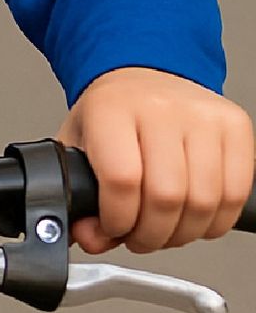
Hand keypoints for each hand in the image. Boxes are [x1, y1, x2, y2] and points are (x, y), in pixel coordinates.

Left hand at [57, 66, 253, 253]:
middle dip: (150, 234)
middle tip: (138, 236)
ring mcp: (202, 115)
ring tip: (164, 228)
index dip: (117, 218)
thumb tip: (87, 238)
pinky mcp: (235, 126)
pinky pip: (235, 194)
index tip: (111, 226)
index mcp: (111, 108)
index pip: (122, 179)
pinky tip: (192, 217)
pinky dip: (215, 221)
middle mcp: (159, 107)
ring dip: (182, 233)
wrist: (144, 74)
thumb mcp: (78, 145)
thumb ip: (77, 193)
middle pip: (166, 197)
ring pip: (203, 202)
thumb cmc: (112, 112)